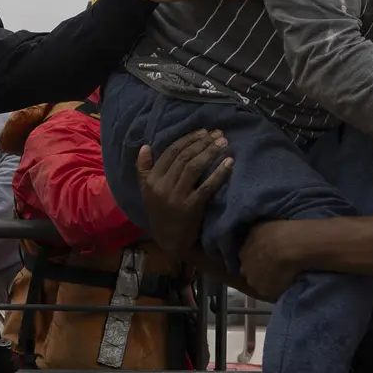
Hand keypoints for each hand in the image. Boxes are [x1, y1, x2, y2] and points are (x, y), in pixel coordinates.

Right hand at [136, 129, 231, 258]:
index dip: (188, 139)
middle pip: (184, 157)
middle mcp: (162, 186)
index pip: (170, 152)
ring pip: (194, 167)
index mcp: (151, 180)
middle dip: (202, 142)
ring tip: (224, 143)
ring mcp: (176, 197)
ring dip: (210, 152)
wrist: (170, 241)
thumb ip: (143, 169)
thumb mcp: (146, 191)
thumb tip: (145, 146)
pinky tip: (229, 163)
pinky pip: (207, 186)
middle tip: (218, 134)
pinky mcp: (191, 207)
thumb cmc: (160, 213)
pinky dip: (219, 173)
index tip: (203, 131)